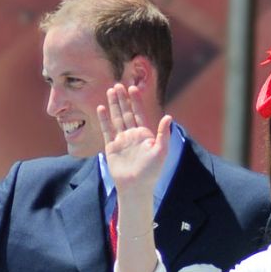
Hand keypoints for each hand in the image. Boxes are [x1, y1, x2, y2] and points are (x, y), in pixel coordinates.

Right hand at [96, 84, 171, 198]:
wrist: (136, 187)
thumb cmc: (151, 172)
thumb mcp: (161, 152)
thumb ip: (164, 134)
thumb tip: (169, 116)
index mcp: (145, 134)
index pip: (139, 113)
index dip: (136, 101)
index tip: (133, 88)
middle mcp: (132, 134)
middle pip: (126, 112)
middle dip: (122, 99)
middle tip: (118, 84)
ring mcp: (121, 140)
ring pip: (116, 118)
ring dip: (113, 105)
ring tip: (110, 91)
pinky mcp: (111, 147)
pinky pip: (107, 130)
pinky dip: (104, 119)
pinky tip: (101, 108)